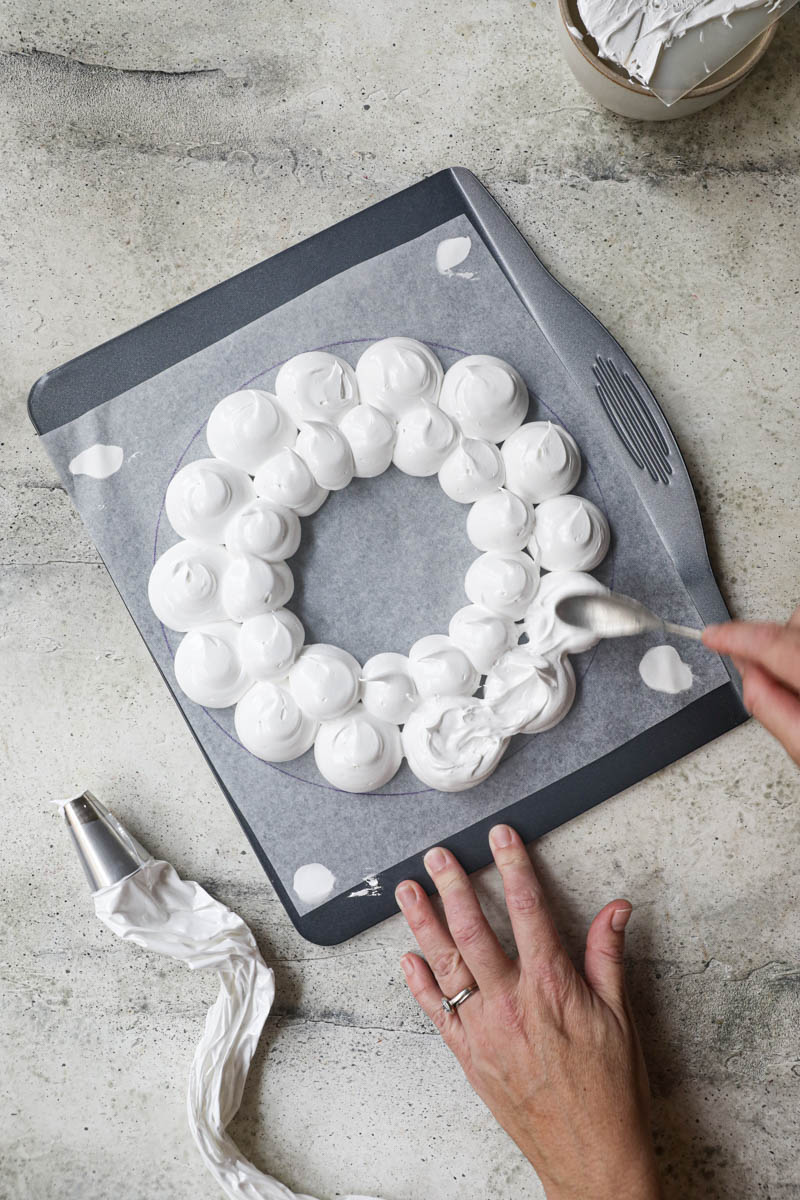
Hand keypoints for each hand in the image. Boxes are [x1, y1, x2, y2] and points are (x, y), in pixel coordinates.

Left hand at [395, 827, 659, 1199]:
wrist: (591, 1158)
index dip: (513, 866)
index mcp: (552, 986)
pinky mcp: (470, 1057)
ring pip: (445, 966)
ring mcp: (485, 1031)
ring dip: (423, 924)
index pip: (529, 909)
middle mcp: (511, 1003)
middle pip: (473, 930)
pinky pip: (436, 1013)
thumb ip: (608, 957)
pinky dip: (419, 984)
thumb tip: (617, 909)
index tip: (501, 836)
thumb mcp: (621, 1018)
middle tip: (438, 855)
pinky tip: (408, 959)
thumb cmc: (611, 1091)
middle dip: (453, 886)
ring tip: (407, 891)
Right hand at [703, 607, 799, 765]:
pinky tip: (796, 674)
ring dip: (786, 645)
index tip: (710, 636)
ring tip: (788, 679)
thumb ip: (772, 710)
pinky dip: (795, 649)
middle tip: (763, 675)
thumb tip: (748, 679)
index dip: (734, 637)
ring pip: (799, 625)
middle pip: (791, 624)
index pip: (771, 644)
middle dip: (769, 642)